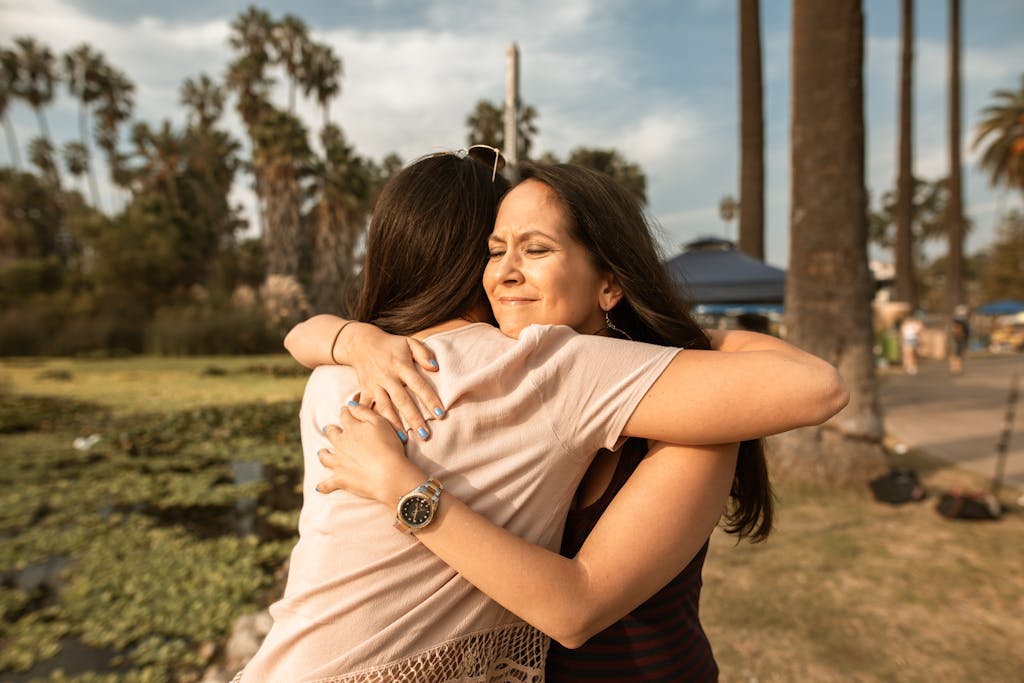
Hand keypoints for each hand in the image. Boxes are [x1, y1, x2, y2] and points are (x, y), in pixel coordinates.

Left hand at [316, 404, 426, 504]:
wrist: (389, 474)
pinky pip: (327, 484)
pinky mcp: (340, 480)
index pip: (345, 415)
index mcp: (352, 428)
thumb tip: (350, 404)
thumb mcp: (381, 423)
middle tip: (330, 429)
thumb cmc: (389, 447)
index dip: (346, 411)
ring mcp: (338, 462)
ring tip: (323, 452)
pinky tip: (319, 487)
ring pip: (325, 456)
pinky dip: (323, 486)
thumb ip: (364, 412)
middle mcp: (341, 444)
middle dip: (331, 430)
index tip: (346, 410)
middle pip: (331, 434)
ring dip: (323, 454)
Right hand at [343, 323, 444, 438]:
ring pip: (385, 408)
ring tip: (404, 439)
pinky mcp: (364, 391)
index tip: (440, 414)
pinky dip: (371, 420)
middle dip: (414, 418)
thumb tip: (435, 367)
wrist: (361, 343)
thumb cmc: (391, 345)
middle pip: (402, 401)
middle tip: (425, 435)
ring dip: (394, 424)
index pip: (418, 385)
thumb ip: (423, 353)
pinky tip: (378, 432)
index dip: (429, 399)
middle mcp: (387, 377)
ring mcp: (374, 385)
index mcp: (401, 366)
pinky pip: (367, 408)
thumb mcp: (409, 343)